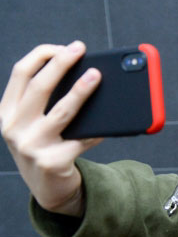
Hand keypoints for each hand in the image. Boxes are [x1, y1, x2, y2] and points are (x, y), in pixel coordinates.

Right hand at [0, 42, 102, 216]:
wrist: (49, 189)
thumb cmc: (47, 147)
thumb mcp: (35, 123)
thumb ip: (47, 101)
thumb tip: (85, 72)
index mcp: (7, 112)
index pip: (21, 74)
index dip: (42, 55)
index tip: (63, 46)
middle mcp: (14, 128)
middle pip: (40, 87)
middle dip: (61, 63)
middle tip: (79, 48)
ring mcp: (31, 146)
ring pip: (62, 111)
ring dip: (81, 91)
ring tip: (97, 75)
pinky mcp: (53, 162)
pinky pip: (83, 139)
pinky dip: (98, 130)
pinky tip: (109, 123)